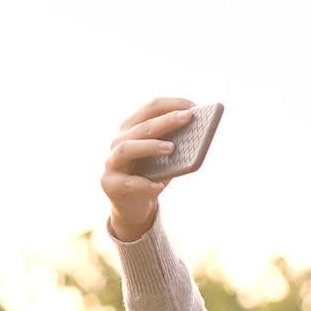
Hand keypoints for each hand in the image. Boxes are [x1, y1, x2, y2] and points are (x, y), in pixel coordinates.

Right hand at [100, 97, 198, 241]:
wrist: (134, 206)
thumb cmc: (153, 175)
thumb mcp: (167, 159)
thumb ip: (178, 146)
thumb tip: (200, 135)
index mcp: (132, 129)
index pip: (149, 108)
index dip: (171, 104)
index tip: (193, 105)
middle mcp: (119, 141)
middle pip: (141, 127)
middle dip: (166, 121)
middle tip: (188, 117)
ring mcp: (112, 162)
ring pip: (127, 148)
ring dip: (150, 146)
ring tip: (171, 148)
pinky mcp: (110, 184)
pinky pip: (127, 182)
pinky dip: (144, 184)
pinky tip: (159, 186)